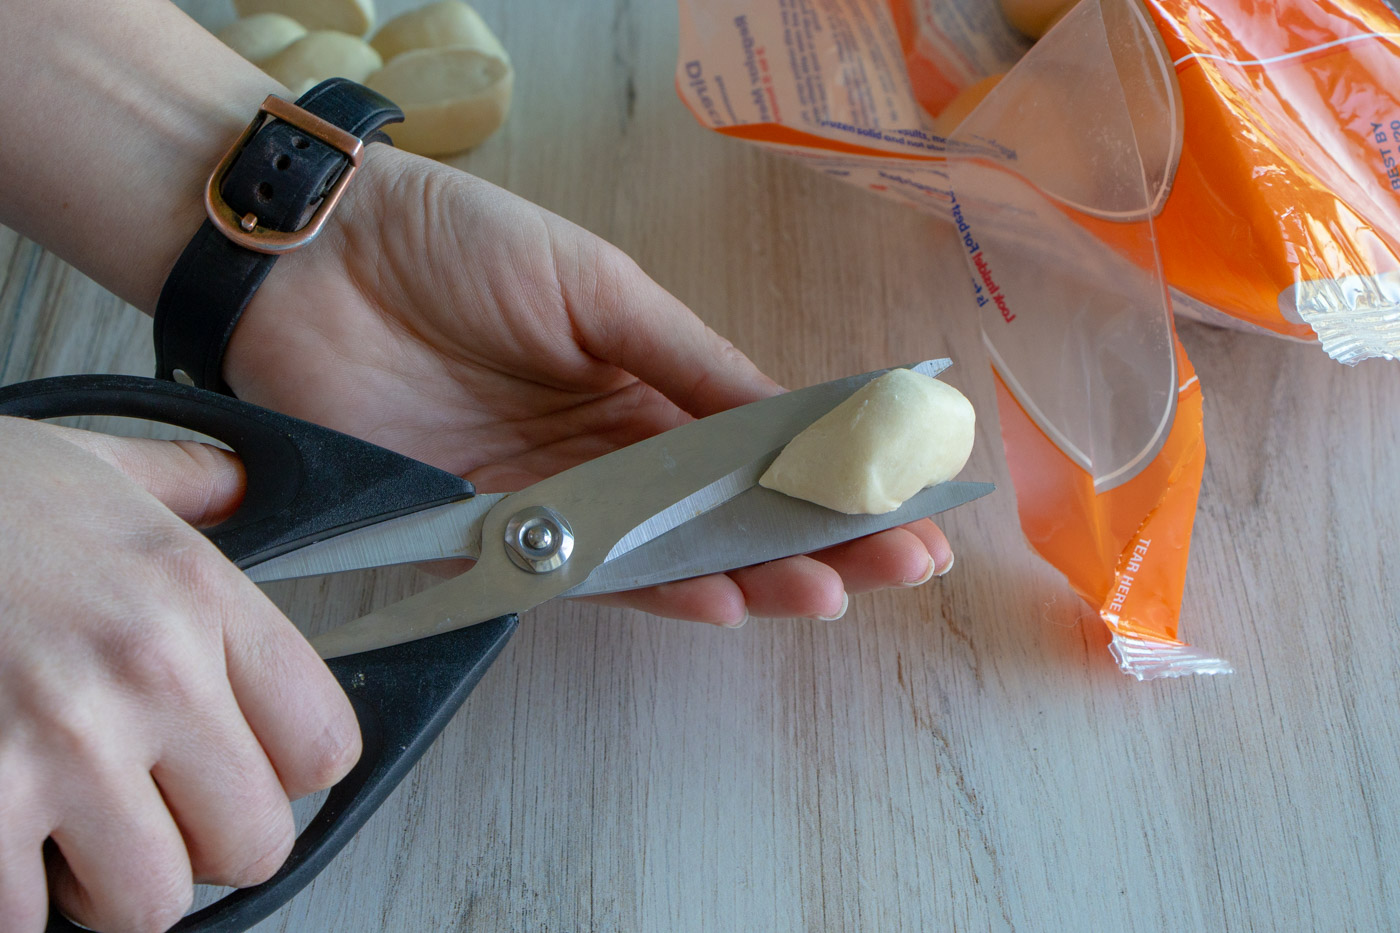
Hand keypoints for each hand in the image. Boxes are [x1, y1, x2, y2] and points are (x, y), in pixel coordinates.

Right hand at [0, 417, 359, 932]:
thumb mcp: (90, 462)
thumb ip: (188, 482)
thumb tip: (243, 485)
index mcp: (191, 592)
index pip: (323, 742)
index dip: (292, 771)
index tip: (256, 763)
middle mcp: (142, 672)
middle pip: (255, 842)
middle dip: (209, 842)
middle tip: (161, 809)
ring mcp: (54, 745)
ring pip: (152, 904)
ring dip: (114, 885)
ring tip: (75, 830)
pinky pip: (25, 921)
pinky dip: (17, 901)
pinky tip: (6, 841)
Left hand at [225, 147, 953, 625]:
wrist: (315, 262)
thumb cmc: (458, 247)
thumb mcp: (596, 288)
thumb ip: (688, 361)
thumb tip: (795, 415)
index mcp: (646, 379)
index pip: (756, 441)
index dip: (830, 470)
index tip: (906, 496)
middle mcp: (611, 450)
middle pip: (726, 510)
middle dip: (814, 535)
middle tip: (898, 562)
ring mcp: (558, 499)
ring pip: (668, 554)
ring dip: (749, 575)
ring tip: (827, 590)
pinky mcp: (492, 537)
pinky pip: (582, 577)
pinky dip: (649, 591)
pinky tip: (717, 600)